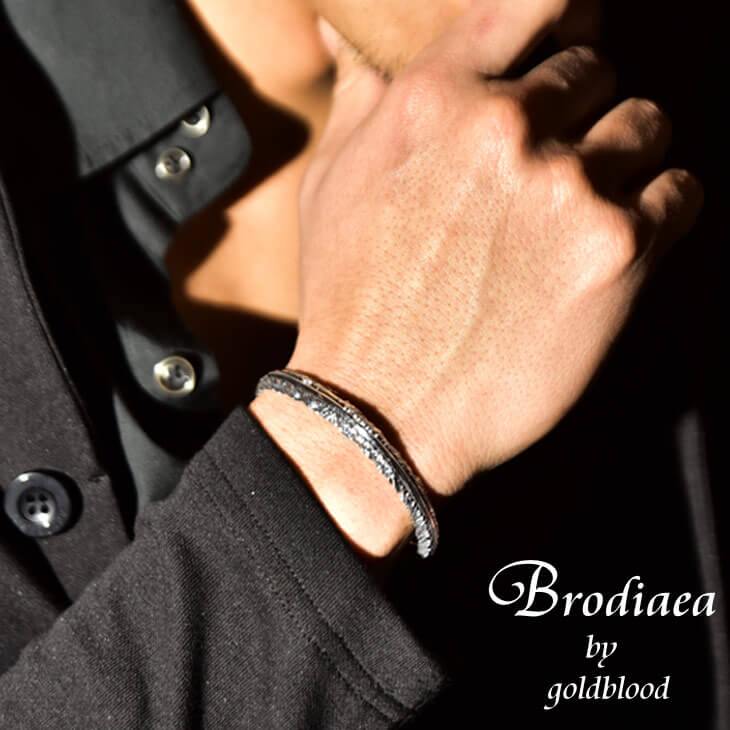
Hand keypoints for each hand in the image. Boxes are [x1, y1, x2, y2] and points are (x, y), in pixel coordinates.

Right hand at [250, 0, 701, 560]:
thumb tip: (351, 41)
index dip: (565, 16)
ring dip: (621, 158)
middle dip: (579, 111)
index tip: (573, 34)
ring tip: (581, 209)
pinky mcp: (618, 252)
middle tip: (553, 167)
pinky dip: (658, 208)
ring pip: (644, 126)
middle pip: (595, 72)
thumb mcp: (329, 188)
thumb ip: (359, 101)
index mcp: (436, 101)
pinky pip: (678, 192)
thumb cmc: (349, 301)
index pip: (535, 4)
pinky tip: (614, 239)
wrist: (380, 410)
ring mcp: (569, 188)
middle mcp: (507, 129)